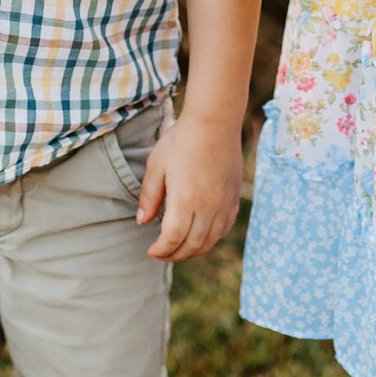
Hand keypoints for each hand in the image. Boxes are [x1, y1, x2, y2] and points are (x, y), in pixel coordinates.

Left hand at [135, 111, 242, 260]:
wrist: (214, 121)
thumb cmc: (181, 140)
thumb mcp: (157, 165)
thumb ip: (149, 196)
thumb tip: (142, 221)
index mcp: (185, 200)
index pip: (173, 239)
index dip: (161, 250)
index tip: (151, 251)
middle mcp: (207, 207)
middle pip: (192, 245)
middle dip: (175, 255)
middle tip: (162, 254)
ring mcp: (223, 204)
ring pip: (210, 240)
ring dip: (193, 251)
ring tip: (179, 249)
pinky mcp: (233, 198)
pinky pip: (224, 228)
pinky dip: (211, 239)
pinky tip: (201, 236)